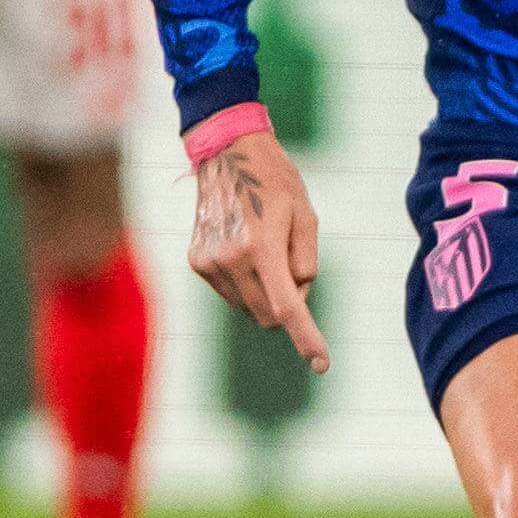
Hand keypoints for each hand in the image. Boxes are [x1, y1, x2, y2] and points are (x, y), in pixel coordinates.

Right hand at [190, 122, 327, 374]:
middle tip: (294, 263)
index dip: (307, 338)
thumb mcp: (306, 216)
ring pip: (250, 307)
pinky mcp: (196, 262)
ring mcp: (208, 263)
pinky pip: (233, 293)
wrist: (226, 154)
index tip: (321, 364)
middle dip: (289, 304)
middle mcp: (229, 260)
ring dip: (267, 293)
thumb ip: (305, 262)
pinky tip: (247, 247)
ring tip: (267, 246)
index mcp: (261, 247)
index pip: (287, 308)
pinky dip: (248, 283)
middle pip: (270, 315)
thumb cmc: (276, 182)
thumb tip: (295, 298)